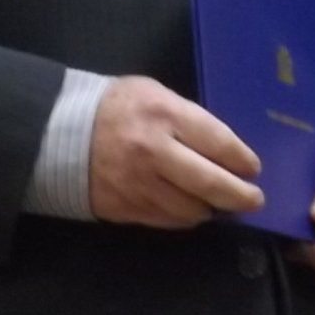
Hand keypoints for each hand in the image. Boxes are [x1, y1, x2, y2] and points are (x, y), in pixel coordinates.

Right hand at [87, 75, 262, 226]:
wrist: (59, 132)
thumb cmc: (116, 106)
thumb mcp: (154, 94)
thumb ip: (187, 117)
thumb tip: (223, 148)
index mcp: (164, 115)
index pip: (217, 142)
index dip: (241, 159)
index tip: (253, 168)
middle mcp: (154, 152)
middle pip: (210, 183)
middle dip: (239, 195)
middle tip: (255, 200)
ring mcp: (138, 185)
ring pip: (190, 209)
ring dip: (210, 209)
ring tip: (219, 204)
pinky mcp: (125, 208)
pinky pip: (166, 221)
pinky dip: (184, 217)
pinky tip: (191, 209)